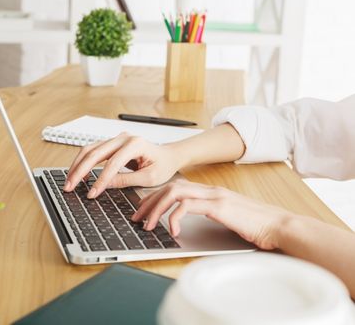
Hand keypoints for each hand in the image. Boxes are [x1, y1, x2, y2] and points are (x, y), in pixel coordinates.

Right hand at [64, 133, 181, 198]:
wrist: (168, 156)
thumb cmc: (163, 166)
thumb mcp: (148, 178)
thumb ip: (126, 180)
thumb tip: (105, 185)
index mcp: (135, 144)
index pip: (112, 163)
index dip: (100, 180)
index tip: (92, 194)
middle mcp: (123, 138)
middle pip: (95, 152)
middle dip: (80, 171)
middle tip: (69, 186)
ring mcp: (116, 139)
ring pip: (89, 149)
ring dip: (78, 165)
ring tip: (70, 182)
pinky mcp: (112, 143)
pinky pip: (93, 151)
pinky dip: (83, 162)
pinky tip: (80, 175)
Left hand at [132, 180, 290, 249]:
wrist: (280, 226)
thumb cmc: (257, 226)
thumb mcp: (227, 219)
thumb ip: (209, 217)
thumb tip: (188, 226)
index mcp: (210, 192)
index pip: (175, 187)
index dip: (155, 197)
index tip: (142, 210)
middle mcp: (209, 190)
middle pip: (169, 187)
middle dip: (148, 201)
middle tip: (136, 217)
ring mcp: (214, 196)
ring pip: (174, 192)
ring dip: (156, 208)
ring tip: (147, 225)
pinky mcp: (219, 206)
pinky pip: (187, 206)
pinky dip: (174, 217)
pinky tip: (172, 230)